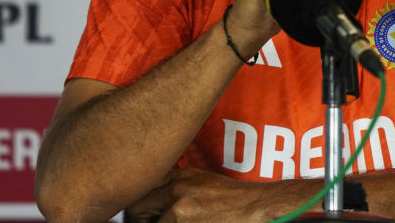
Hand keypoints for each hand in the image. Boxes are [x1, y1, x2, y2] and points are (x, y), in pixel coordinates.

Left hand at [125, 167, 316, 222]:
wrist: (258, 206)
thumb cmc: (234, 199)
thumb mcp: (203, 184)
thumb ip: (178, 188)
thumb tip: (156, 200)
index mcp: (180, 175)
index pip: (142, 188)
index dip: (136, 207)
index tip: (141, 216)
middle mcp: (176, 185)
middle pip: (136, 206)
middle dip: (138, 220)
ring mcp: (179, 204)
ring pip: (147, 222)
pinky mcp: (183, 219)